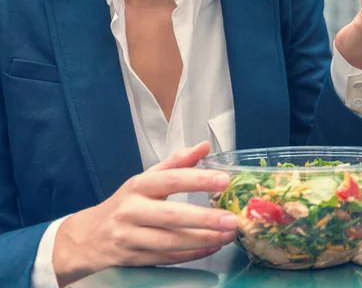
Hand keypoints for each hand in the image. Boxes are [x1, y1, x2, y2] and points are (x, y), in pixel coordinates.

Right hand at [53, 142, 237, 287]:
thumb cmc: (125, 204)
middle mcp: (132, 211)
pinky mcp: (131, 261)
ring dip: (202, 240)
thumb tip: (204, 146)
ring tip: (228, 235)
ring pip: (170, 241)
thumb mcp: (145, 179)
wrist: (85, 239)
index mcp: (139, 186)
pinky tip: (211, 248)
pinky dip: (191, 254)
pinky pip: (166, 258)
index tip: (225, 180)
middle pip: (172, 216)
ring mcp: (130, 238)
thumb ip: (176, 163)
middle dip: (205, 218)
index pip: (171, 179)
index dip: (199, 179)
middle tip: (232, 219)